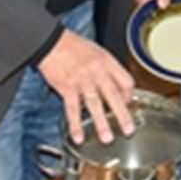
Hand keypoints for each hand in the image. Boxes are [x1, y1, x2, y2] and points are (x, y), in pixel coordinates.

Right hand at [37, 30, 135, 144]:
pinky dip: (75, 125)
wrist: (50, 41)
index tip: (128, 103)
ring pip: (95, 105)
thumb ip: (107, 68)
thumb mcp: (97, 51)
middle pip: (114, 96)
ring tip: (107, 138)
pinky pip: (73, 110)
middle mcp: (97, 71)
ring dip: (101, 124)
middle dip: (122, 115)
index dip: (129, 94)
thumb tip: (116, 85)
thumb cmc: (73, 45)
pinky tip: (78, 136)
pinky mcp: (66, 88)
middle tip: (128, 129)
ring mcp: (82, 80)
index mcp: (107, 61)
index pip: (126, 80)